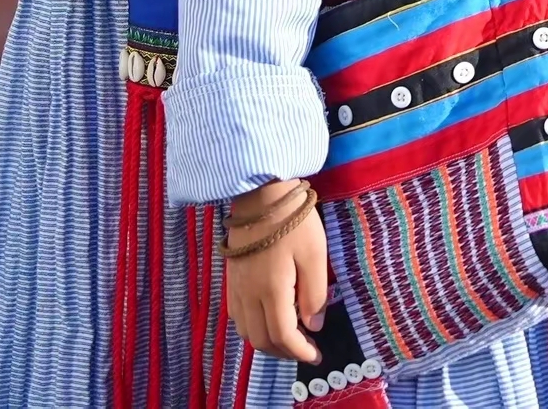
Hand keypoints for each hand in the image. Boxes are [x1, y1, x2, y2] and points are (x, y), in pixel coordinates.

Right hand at [222, 184, 327, 365]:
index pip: (282, 335)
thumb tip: (313, 325)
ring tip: (289, 338)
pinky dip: (253, 328)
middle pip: (261, 340)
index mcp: (271, 290)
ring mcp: (236, 287)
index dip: (300, 352)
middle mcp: (248, 295)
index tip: (316, 355)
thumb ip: (315, 293)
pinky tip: (268, 319)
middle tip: (305, 349)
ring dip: (267, 342)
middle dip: (284, 352)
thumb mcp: (315, 253)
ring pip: (246, 331)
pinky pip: (237, 316)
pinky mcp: (231, 278)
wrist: (261, 193)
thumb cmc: (294, 221)